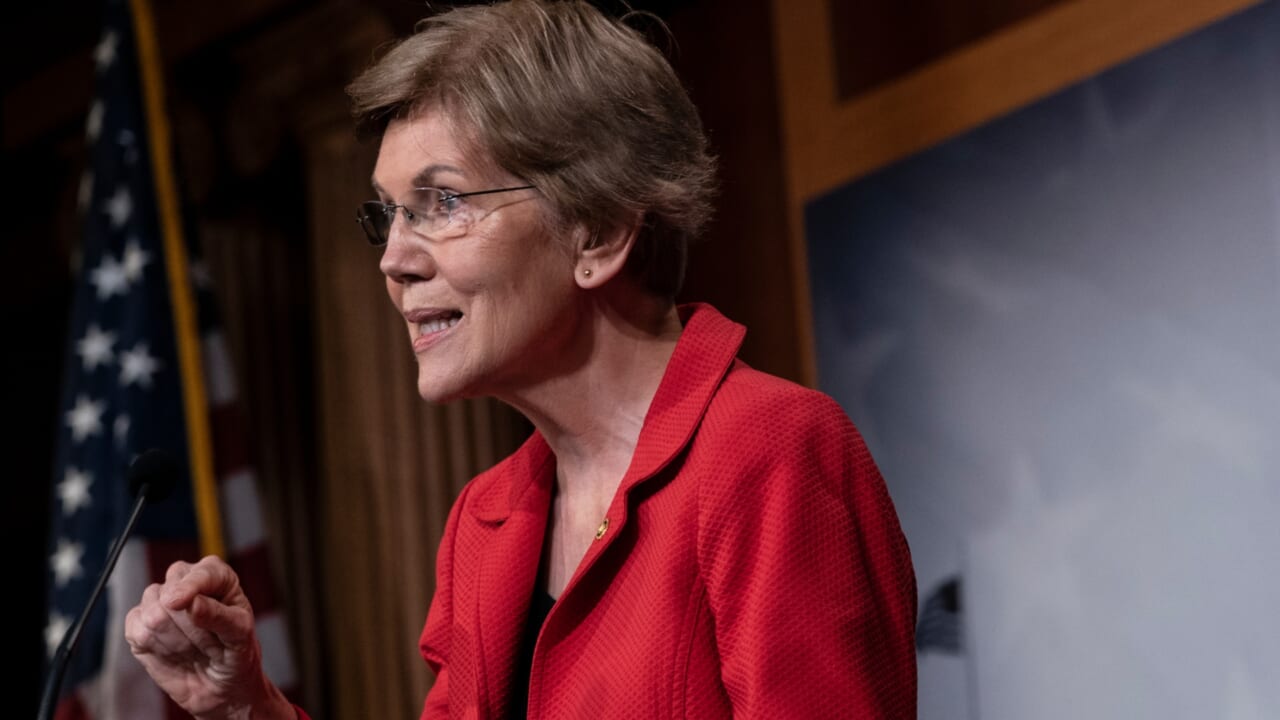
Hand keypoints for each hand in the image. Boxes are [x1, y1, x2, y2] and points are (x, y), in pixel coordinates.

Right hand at [124, 555, 293, 719]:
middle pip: (169, 593)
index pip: (199, 573)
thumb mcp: (240, 635)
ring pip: (153, 613)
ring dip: (175, 640)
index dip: (189, 587)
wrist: (220, 687)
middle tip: (208, 642)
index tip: (180, 602)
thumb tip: (192, 602)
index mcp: (215, 575)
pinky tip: (174, 652)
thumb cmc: (236, 653)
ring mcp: (159, 601)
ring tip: (194, 649)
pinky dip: (156, 647)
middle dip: (188, 625)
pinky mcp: (139, 624)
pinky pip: (137, 630)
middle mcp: (185, 582)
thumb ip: (219, 616)